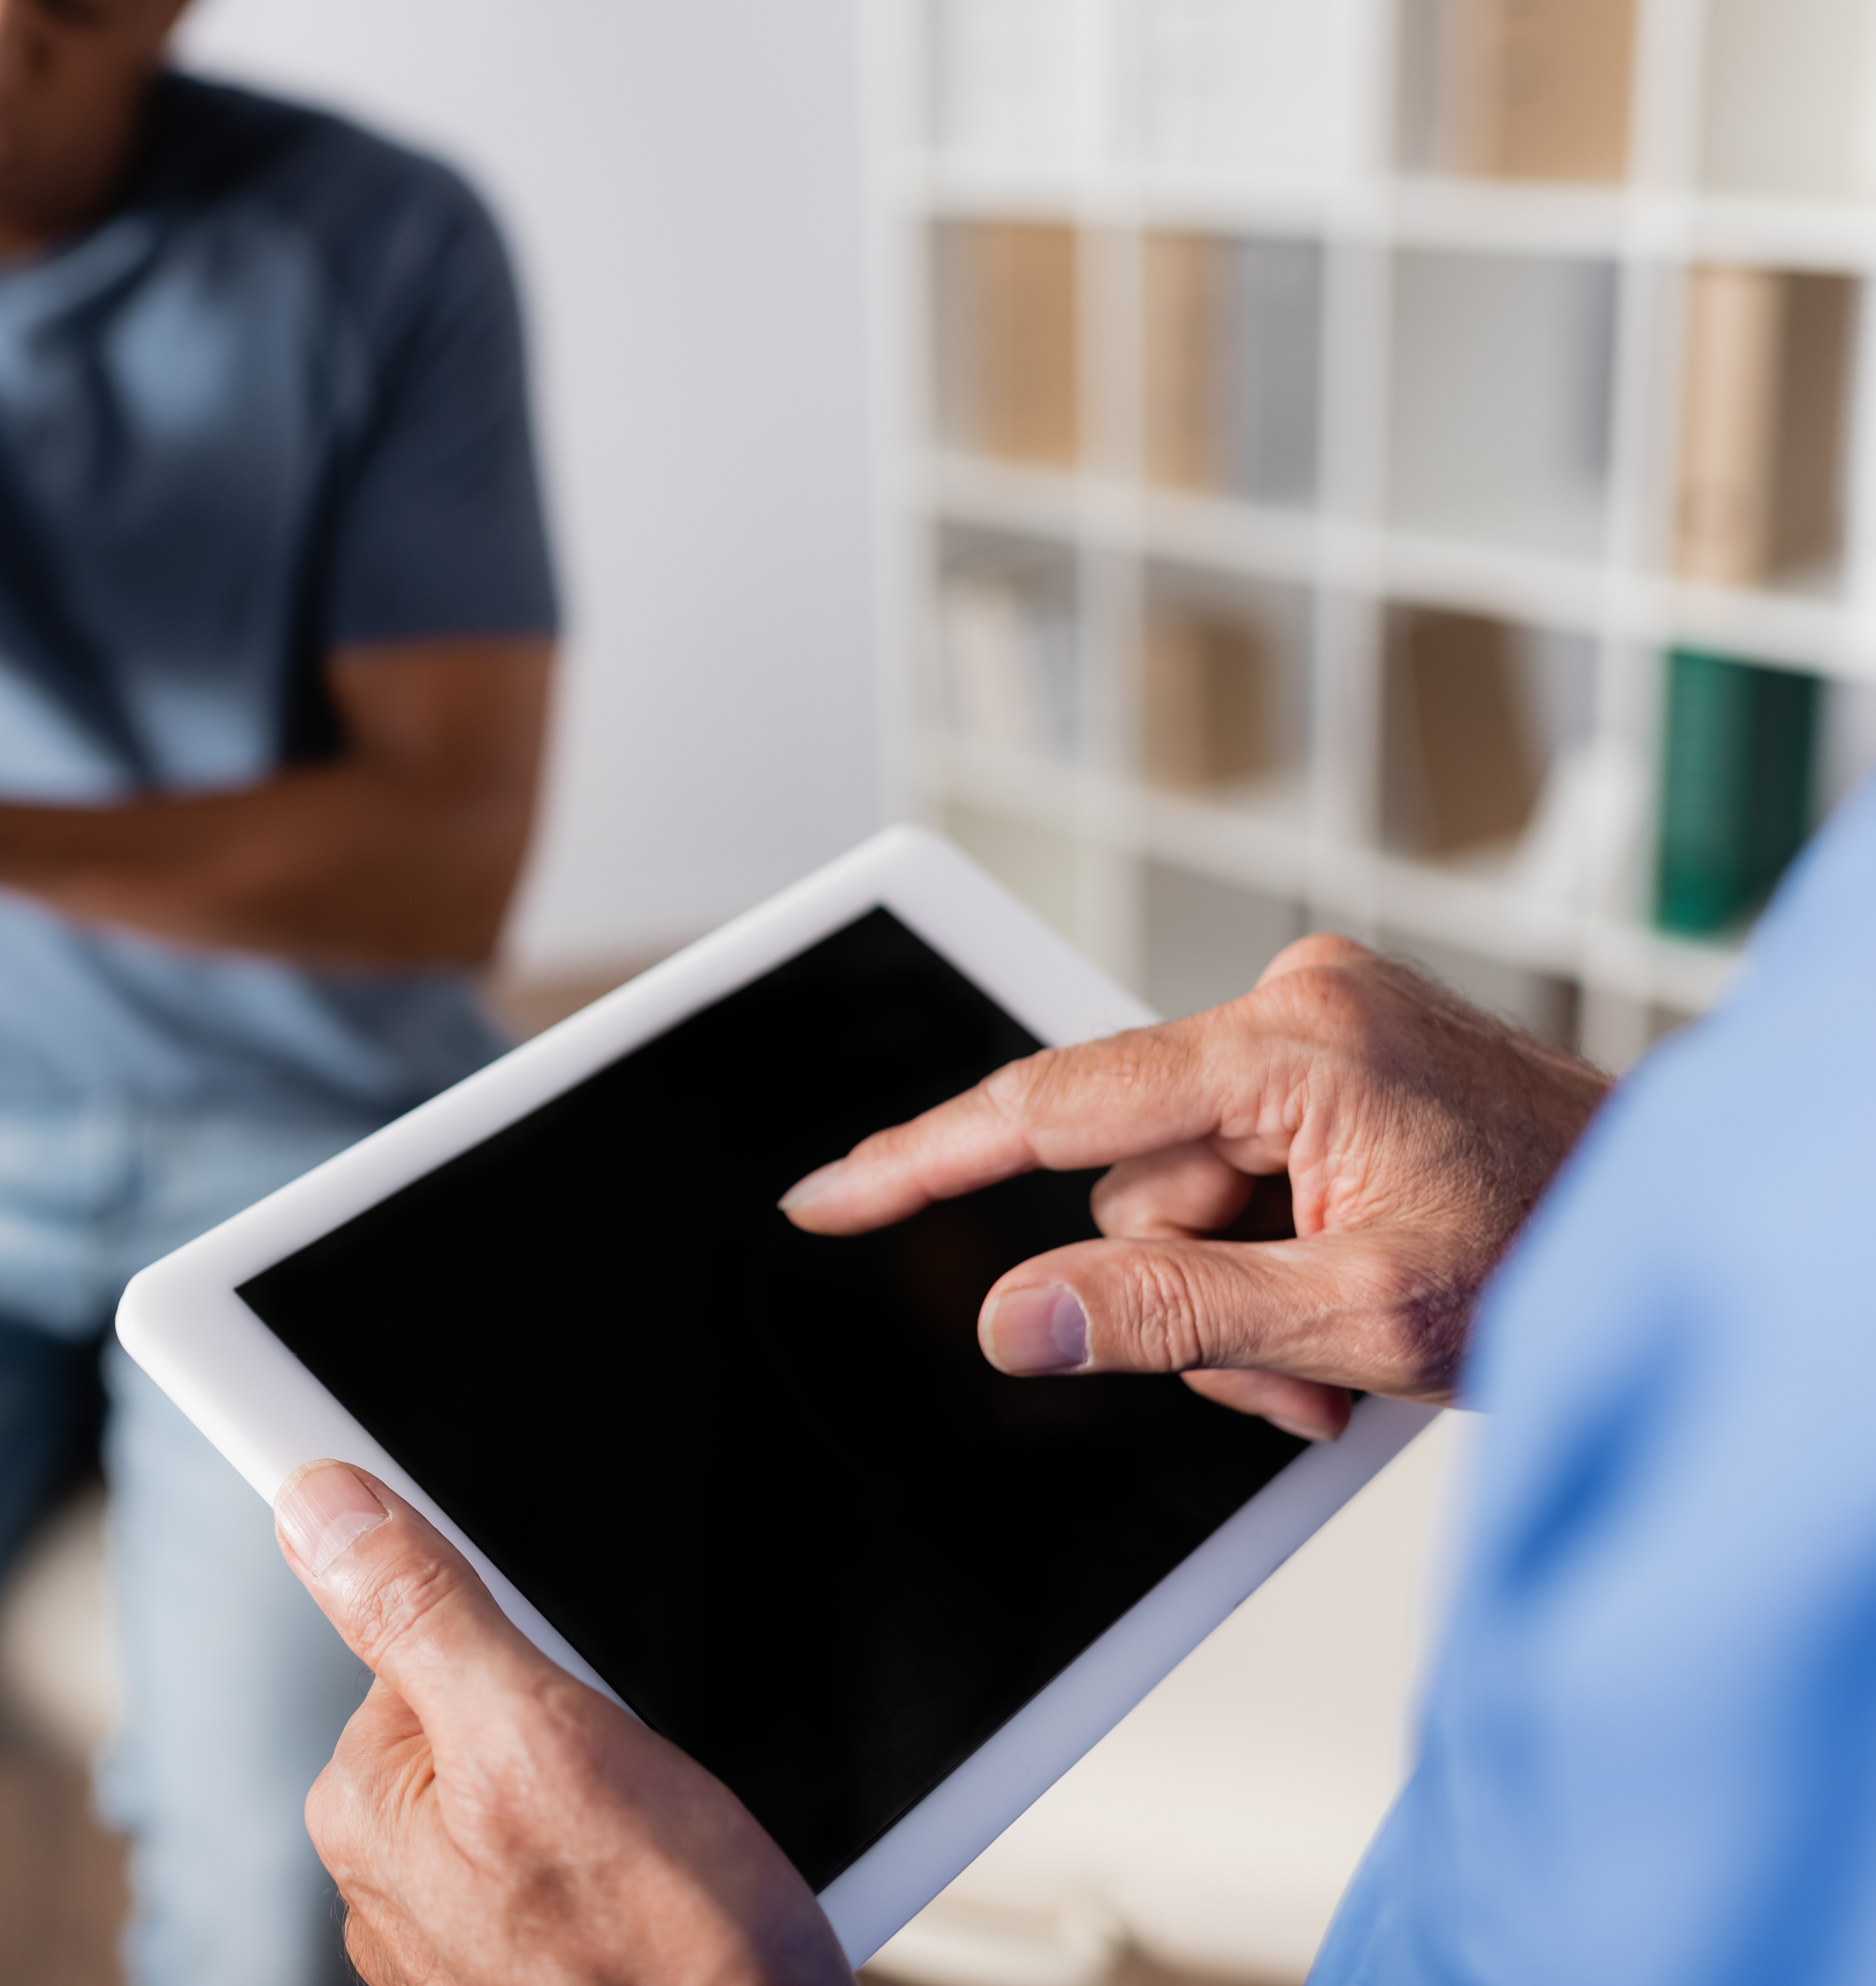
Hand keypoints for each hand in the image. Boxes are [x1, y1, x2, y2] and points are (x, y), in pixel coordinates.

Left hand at [276, 1461, 851, 1985]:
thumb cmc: (666, 1954)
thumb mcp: (541, 1739)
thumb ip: (422, 1615)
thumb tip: (320, 1506)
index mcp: (367, 1806)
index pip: (427, 1635)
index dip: (531, 1642)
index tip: (584, 1688)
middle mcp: (393, 1876)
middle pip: (493, 1709)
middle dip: (580, 1719)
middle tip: (644, 1786)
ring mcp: (464, 1931)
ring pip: (550, 1783)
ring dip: (619, 1791)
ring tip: (666, 1851)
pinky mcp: (536, 1961)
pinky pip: (586, 1858)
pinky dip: (635, 1856)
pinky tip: (672, 1891)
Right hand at [780, 936, 1610, 1439]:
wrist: (1698, 1230)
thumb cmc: (1571, 1253)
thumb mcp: (1358, 1320)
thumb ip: (1169, 1315)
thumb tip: (1011, 1315)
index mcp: (1294, 1044)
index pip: (1053, 1107)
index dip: (923, 1161)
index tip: (827, 1197)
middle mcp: (1296, 1007)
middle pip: (1134, 1182)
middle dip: (1190, 1295)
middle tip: (1294, 1370)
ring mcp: (1318, 1026)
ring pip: (1182, 1197)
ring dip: (1239, 1294)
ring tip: (1344, 1348)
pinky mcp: (1333, 1061)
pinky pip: (1237, 1174)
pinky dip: (1270, 1255)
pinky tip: (1349, 1293)